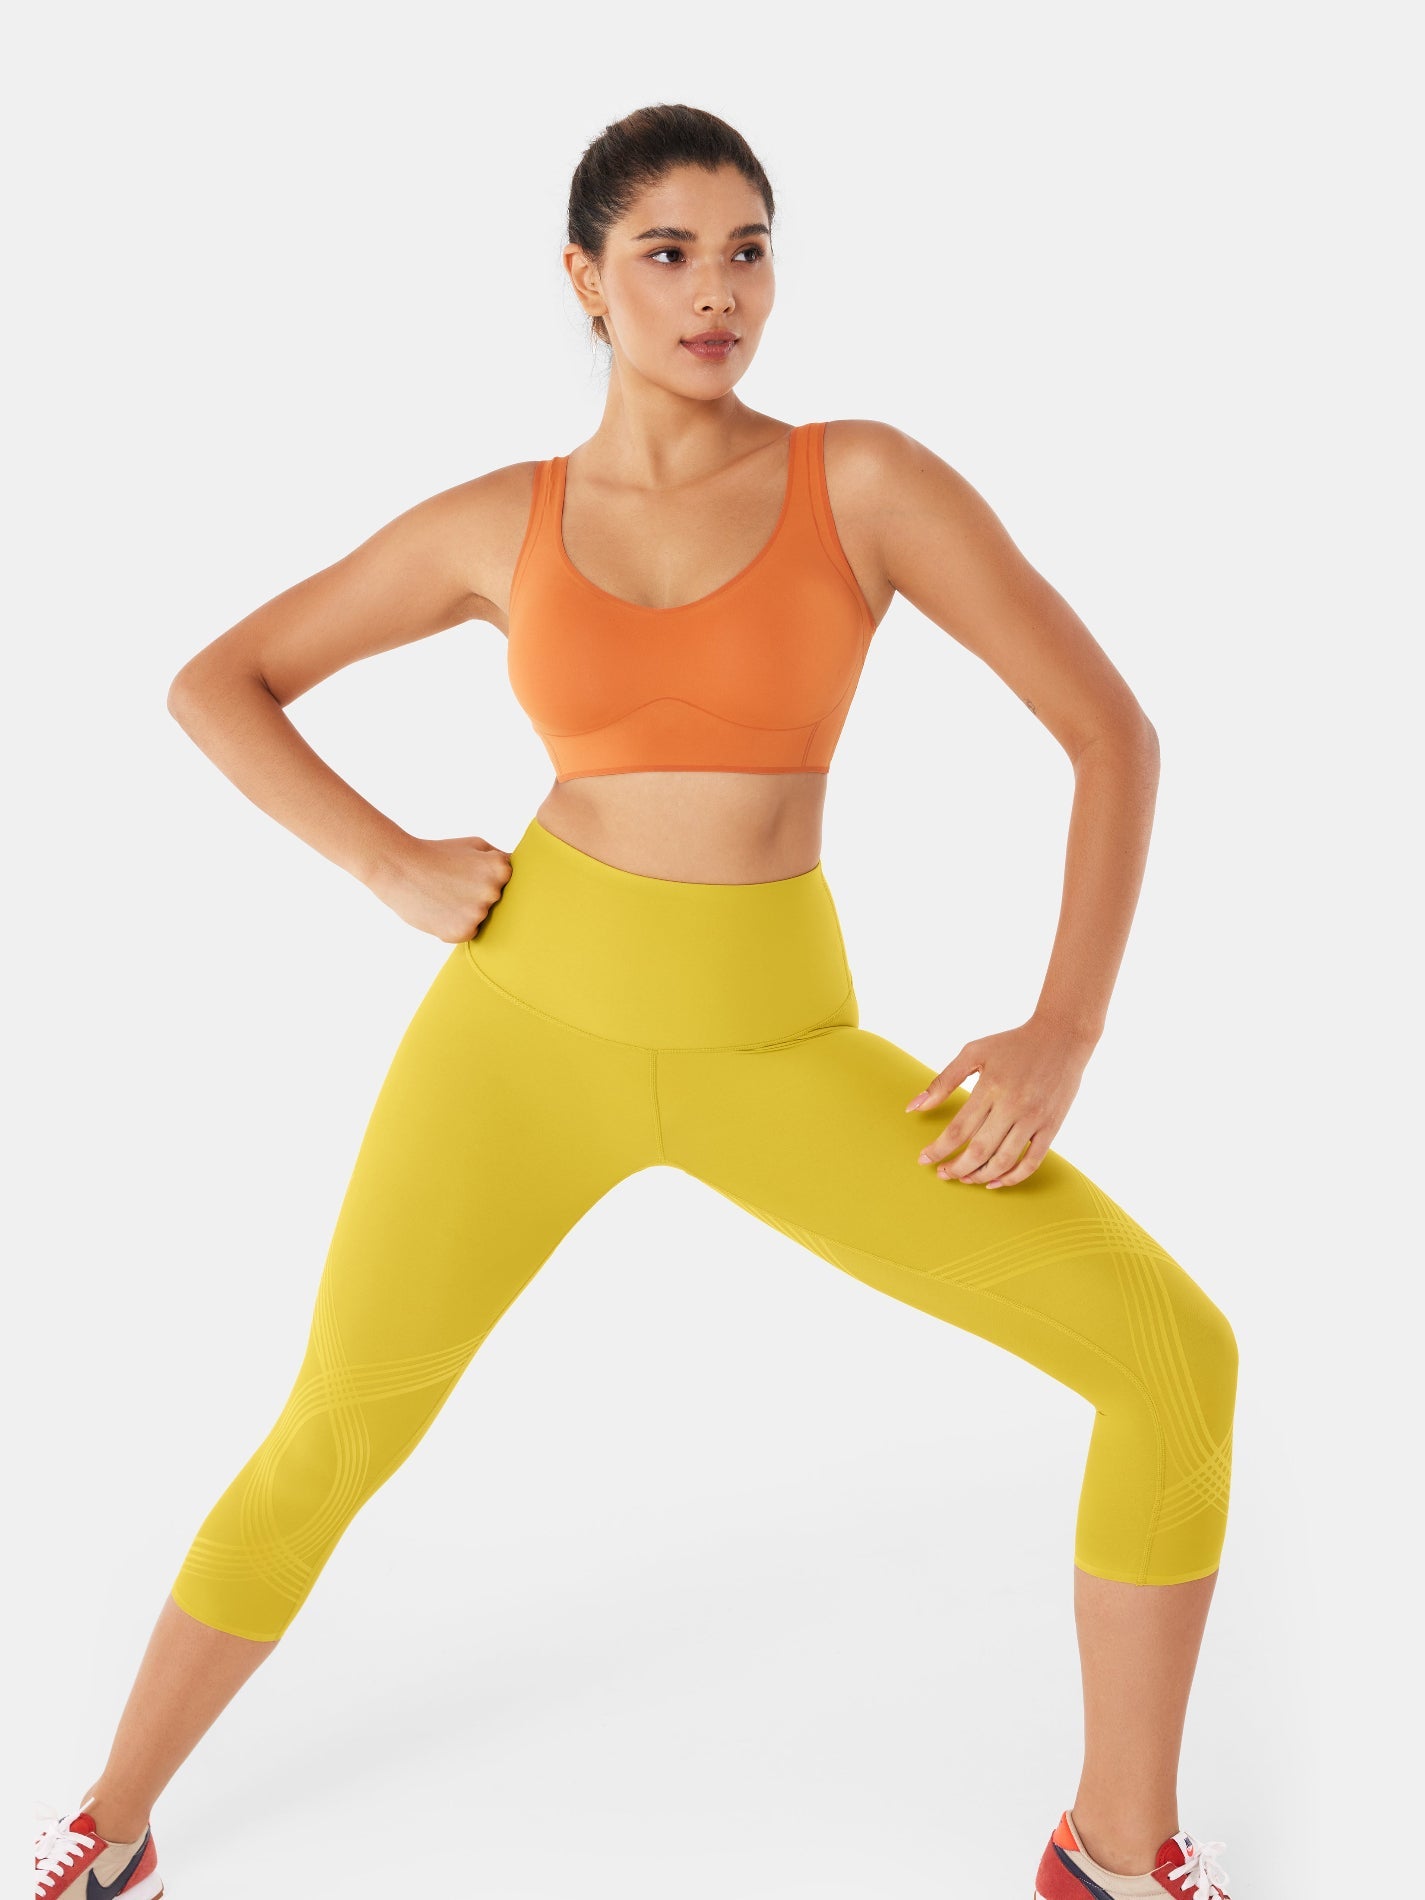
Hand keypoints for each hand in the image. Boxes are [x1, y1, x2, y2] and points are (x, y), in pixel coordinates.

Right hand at [367, 834, 512, 941]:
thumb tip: (530, 872)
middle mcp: (494, 892)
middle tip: (456, 886)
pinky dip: (456, 925)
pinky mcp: (463, 932)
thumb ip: (502, 860)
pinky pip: (468, 932)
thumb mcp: (475, 845)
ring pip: (483, 919)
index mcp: (501, 869)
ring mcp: (479, 914)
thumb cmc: (438, 854)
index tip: (475, 876)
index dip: (492, 880)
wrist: (398, 867)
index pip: (513, 884)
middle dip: (481, 897)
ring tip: (445, 896)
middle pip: (499, 903)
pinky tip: (440, 910)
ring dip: (468, 912)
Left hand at [903, 1017, 1096, 1188]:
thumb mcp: (974, 1052)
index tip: (923, 1159)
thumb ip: (943, 1081)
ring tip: (964, 1178)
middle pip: (979, 1151)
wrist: (1062, 1037)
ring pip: (1004, 1161)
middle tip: (942, 1174)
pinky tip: (995, 1182)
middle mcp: (1013, 1106)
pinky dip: (1012, 1178)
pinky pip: (1032, 1162)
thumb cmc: (1012, 1044)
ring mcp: (1034, 1119)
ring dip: (980, 1177)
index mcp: (990, 1087)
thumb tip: (913, 1108)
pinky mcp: (1052, 1126)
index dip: (938, 1149)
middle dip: (956, 1168)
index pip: (958, 1130)